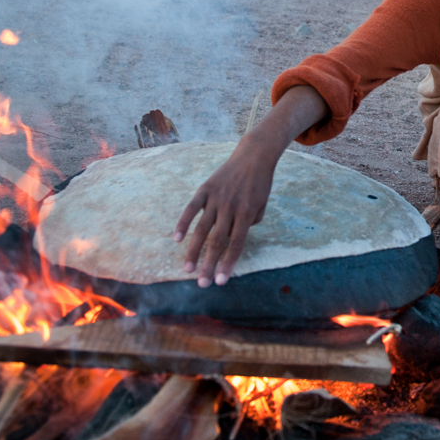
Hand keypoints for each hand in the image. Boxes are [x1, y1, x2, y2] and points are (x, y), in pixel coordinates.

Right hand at [174, 145, 275, 286]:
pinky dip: (183, 223)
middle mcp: (231, 207)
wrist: (253, 156)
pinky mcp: (206, 189)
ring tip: (187, 269)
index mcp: (247, 213)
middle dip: (209, 264)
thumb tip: (232, 239)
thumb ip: (250, 223)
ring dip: (193, 250)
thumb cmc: (260, 184)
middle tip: (202, 284)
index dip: (228, 264)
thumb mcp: (262, 204)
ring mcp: (216, 198)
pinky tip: (176, 239)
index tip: (221, 281)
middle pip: (217, 241)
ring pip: (202, 229)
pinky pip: (192, 208)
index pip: (236, 244)